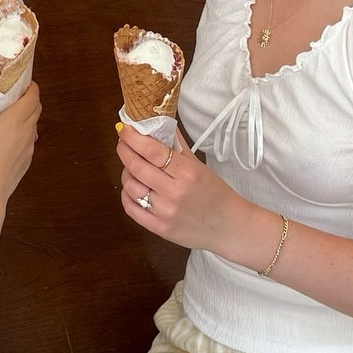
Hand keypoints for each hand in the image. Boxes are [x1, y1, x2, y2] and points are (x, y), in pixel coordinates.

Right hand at [0, 84, 41, 209]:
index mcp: (14, 120)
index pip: (33, 96)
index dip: (30, 87)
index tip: (22, 83)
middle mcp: (26, 130)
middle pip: (37, 107)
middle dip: (29, 99)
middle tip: (14, 97)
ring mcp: (29, 145)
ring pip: (34, 123)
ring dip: (27, 115)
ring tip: (9, 118)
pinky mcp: (28, 157)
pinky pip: (30, 138)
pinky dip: (23, 132)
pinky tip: (8, 139)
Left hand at [118, 123, 259, 255]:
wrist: (230, 227)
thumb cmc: (216, 194)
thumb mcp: (199, 166)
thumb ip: (177, 145)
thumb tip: (158, 123)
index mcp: (188, 173)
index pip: (152, 150)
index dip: (133, 137)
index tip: (125, 129)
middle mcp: (175, 192)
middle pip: (137, 166)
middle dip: (124, 150)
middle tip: (123, 143)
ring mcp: (165, 212)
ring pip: (130, 187)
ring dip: (125, 172)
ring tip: (131, 167)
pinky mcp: (159, 228)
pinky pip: (130, 209)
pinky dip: (126, 195)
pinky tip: (132, 188)